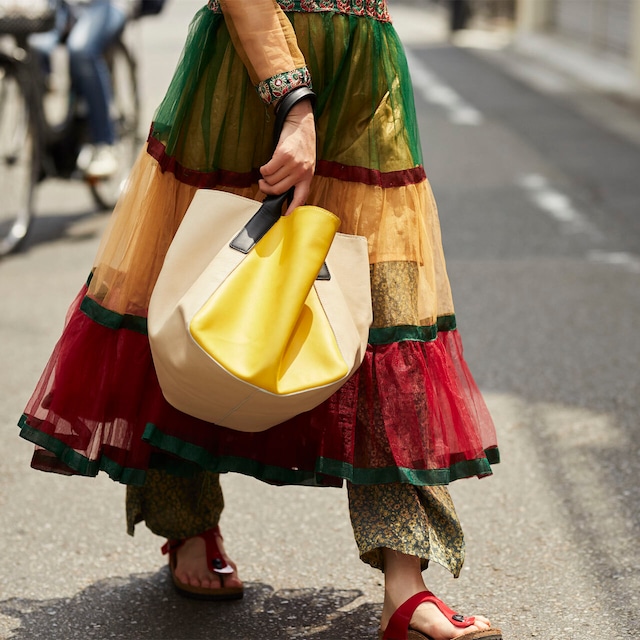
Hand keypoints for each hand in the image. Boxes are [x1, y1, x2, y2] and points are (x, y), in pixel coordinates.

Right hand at [259, 98, 315, 214]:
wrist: (301, 124)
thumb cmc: (301, 144)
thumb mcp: (305, 164)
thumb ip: (296, 177)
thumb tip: (282, 191)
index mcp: (308, 177)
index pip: (301, 198)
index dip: (292, 209)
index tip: (285, 217)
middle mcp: (302, 172)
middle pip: (279, 190)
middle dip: (267, 189)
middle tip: (263, 185)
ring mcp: (293, 163)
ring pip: (271, 180)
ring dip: (265, 177)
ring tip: (266, 172)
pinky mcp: (284, 154)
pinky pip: (267, 169)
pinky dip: (263, 169)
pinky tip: (266, 165)